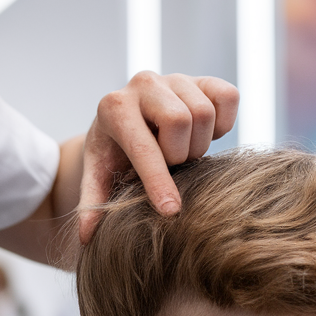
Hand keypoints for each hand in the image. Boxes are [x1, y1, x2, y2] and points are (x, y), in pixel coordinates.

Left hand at [77, 72, 238, 243]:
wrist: (130, 119)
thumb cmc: (115, 152)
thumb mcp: (99, 176)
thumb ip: (93, 203)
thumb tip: (87, 236)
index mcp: (114, 107)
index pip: (144, 147)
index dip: (159, 181)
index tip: (171, 211)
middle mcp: (143, 84)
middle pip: (181, 120)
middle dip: (180, 155)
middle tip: (170, 165)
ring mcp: (175, 78)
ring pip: (205, 112)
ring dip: (199, 143)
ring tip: (182, 151)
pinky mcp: (202, 79)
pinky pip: (228, 97)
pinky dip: (224, 123)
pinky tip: (202, 134)